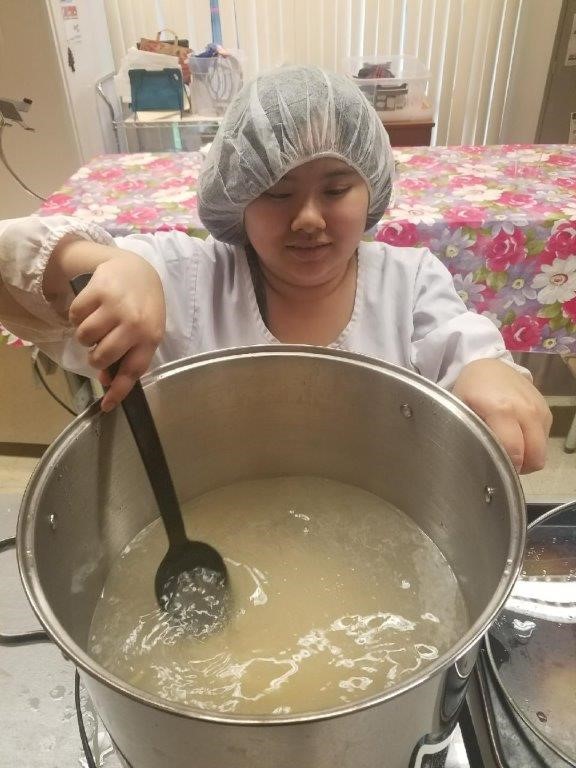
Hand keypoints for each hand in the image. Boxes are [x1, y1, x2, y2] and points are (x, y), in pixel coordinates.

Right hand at [68, 252, 164, 409]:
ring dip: (86, 335)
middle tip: (99, 347)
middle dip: (96, 358)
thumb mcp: (145, 332)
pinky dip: (77, 316)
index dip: (118, 391)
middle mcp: (134, 323)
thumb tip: (106, 381)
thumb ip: (129, 355)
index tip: (106, 406)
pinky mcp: (98, 290)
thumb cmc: (142, 307)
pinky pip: (75, 316)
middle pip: (102, 357)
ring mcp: (115, 306)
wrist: (137, 270)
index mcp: (150, 337)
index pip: (133, 370)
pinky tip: (91, 309)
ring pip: (84, 337)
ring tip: (98, 324)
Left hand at [452, 359, 551, 473]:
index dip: (506, 467)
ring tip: (510, 451)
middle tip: (504, 465)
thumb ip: (470, 432)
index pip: (513, 451)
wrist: (489, 365)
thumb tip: (475, 459)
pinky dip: (533, 445)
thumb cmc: (471, 389)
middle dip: (521, 467)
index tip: (495, 470)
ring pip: (542, 451)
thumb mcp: (461, 409)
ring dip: (528, 457)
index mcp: (501, 410)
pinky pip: (545, 439)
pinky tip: (517, 437)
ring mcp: (539, 410)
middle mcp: (526, 410)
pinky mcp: (547, 411)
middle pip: (535, 456)